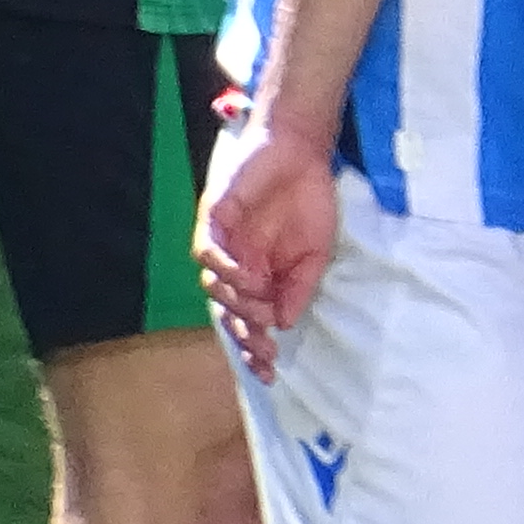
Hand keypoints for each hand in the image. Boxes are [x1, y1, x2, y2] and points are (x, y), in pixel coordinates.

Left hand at [196, 127, 339, 375]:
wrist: (302, 151)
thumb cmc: (309, 199)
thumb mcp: (316, 254)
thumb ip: (299, 288)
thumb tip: (285, 323)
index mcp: (259, 277)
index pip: (248, 320)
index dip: (254, 348)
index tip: (270, 372)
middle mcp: (236, 265)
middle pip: (227, 312)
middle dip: (245, 337)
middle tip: (265, 350)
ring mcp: (223, 242)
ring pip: (213, 287)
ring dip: (237, 303)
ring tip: (262, 304)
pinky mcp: (214, 218)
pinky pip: (206, 251)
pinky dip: (224, 268)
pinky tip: (247, 277)